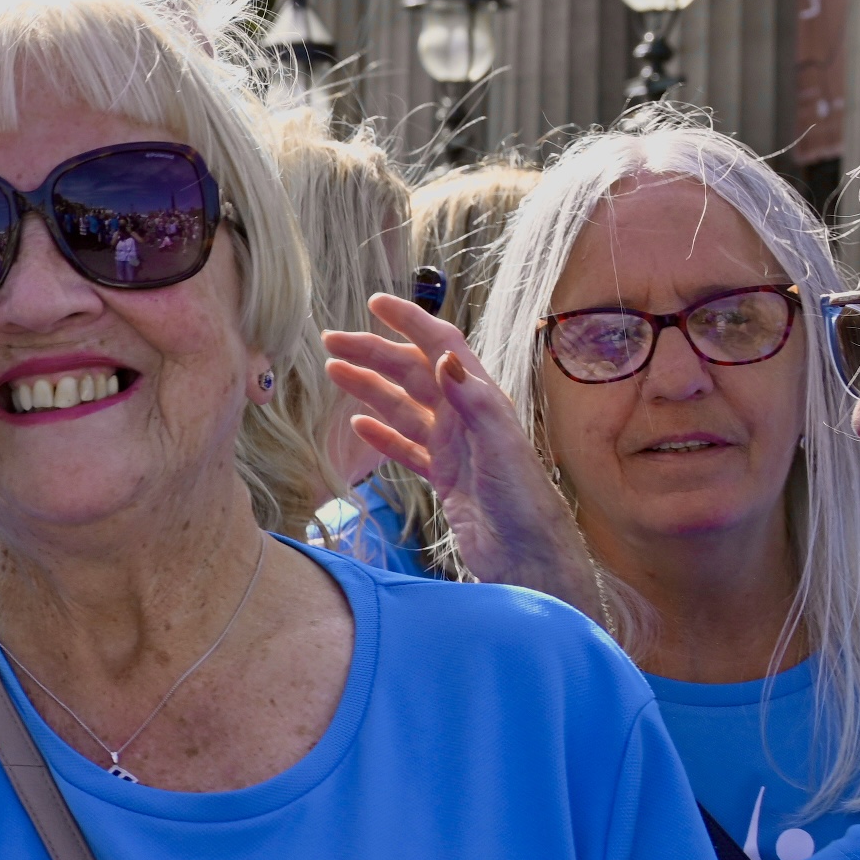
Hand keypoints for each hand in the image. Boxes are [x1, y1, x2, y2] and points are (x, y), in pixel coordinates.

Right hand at [318, 296, 600, 610]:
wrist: (528, 556)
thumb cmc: (523, 501)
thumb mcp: (501, 445)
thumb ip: (473, 401)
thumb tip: (443, 359)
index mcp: (478, 400)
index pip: (440, 347)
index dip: (410, 322)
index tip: (376, 304)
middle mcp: (463, 417)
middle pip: (411, 373)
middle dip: (373, 353)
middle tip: (332, 341)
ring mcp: (452, 447)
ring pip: (402, 407)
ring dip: (369, 388)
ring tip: (334, 372)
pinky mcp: (444, 477)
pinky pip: (406, 448)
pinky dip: (381, 435)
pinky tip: (359, 426)